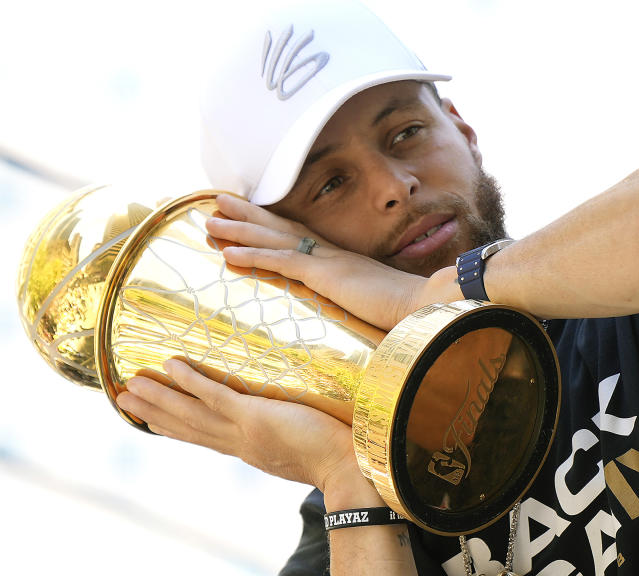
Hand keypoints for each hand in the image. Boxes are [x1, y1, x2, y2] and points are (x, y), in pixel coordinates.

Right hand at [116, 358, 373, 499]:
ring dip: (159, 399)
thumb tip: (297, 423)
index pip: (206, 436)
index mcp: (250, 450)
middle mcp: (240, 444)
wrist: (351, 473)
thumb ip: (295, 435)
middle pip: (187, 427)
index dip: (177, 426)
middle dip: (155, 413)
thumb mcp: (307, 447)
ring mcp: (244, 431)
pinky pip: (216, 395)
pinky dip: (191, 381)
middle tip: (123, 399)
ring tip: (129, 386)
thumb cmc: (341, 459)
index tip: (154, 419)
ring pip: (191, 412)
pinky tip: (170, 364)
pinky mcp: (255, 417)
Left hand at [208, 195, 460, 330]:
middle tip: (217, 202)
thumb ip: (362, 300)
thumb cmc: (410, 311)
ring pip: (274, 239)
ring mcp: (328, 262)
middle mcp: (331, 254)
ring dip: (239, 230)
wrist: (429, 307)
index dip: (271, 224)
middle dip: (247, 214)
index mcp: (342, 260)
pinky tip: (228, 253)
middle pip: (281, 227)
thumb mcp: (378, 302)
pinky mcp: (326, 275)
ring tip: (209, 221)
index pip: (300, 237)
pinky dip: (253, 255)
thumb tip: (359, 309)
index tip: (247, 214)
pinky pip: (282, 261)